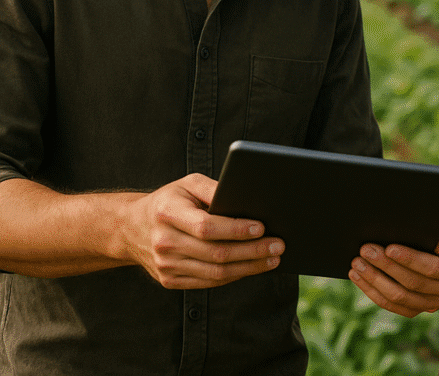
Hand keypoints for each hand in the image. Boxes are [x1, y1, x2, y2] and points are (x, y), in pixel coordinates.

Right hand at [119, 173, 283, 288]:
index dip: (236, 229)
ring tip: (272, 259)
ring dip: (248, 267)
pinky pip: (208, 282)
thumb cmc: (170, 200)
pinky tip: (252, 267)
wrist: (132, 228)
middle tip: (278, 246)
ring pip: (215, 272)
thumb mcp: (188, 183)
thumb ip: (213, 188)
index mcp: (168, 213)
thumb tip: (244, 196)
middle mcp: (165, 242)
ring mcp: (166, 266)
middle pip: (215, 253)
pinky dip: (233, 275)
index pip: (207, 226)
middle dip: (252, 251)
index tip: (261, 227)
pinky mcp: (170, 280)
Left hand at [349, 218, 438, 317]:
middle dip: (392, 264)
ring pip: (416, 295)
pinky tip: (371, 285)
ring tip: (361, 267)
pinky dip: (389, 298)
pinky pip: (415, 307)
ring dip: (384, 282)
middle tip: (367, 250)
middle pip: (426, 276)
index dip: (415, 252)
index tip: (391, 244)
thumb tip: (420, 217)